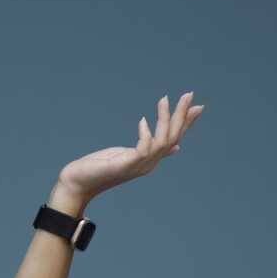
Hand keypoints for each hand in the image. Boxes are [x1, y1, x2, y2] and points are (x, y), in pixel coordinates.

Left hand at [55, 91, 204, 202]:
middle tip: (188, 94)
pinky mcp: (124, 166)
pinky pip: (143, 149)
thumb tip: (174, 147)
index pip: (174, 138)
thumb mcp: (129, 155)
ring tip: (164, 99)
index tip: (198, 105)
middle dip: (182, 116)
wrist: (78, 182)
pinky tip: (142, 120)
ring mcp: (137, 166)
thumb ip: (149, 148)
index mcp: (149, 159)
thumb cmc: (100, 168)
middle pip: (172, 138)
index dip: (187, 123)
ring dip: (165, 119)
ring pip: (162, 142)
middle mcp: (147, 164)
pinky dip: (146, 134)